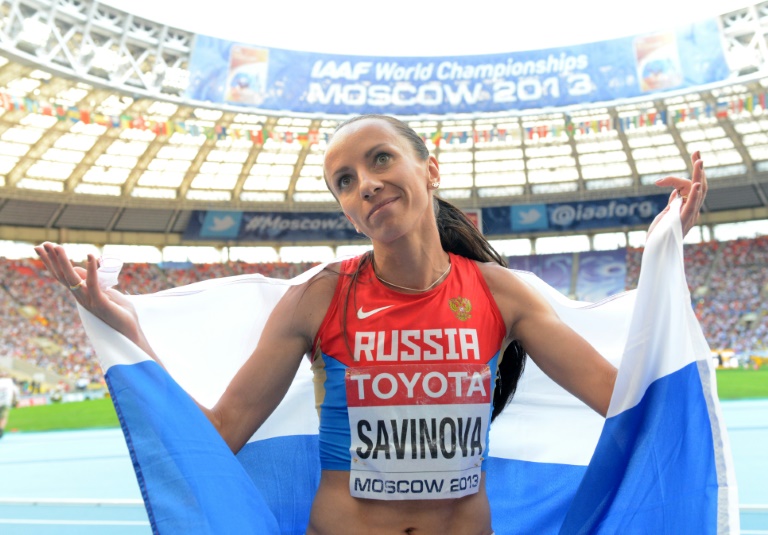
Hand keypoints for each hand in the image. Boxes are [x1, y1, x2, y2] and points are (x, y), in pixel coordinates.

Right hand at [34, 243, 157, 359]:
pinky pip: (93, 284)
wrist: (129, 331)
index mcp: (80, 293)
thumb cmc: (118, 311)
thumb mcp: (104, 291)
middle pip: (62, 276)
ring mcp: (89, 300)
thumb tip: (81, 266)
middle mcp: (81, 297)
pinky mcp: (101, 303)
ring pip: (72, 279)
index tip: (42, 246)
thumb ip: (92, 279)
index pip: (62, 275)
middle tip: (42, 244)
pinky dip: (91, 270)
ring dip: (64, 262)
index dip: (52, 262)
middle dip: (52, 260)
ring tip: (57, 247)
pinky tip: (90, 256)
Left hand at [647, 151, 707, 237]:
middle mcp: (693, 212)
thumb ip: (673, 203)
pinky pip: (691, 206)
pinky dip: (694, 195)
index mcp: (689, 209)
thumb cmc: (660, 236)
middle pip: (700, 186)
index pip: (693, 187)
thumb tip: (676, 192)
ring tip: (699, 161)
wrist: (654, 252)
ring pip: (699, 193)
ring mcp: (690, 216)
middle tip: (697, 152)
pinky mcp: (683, 222)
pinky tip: (695, 184)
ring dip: (698, 176)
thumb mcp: (667, 215)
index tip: (679, 166)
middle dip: (698, 169)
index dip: (690, 174)